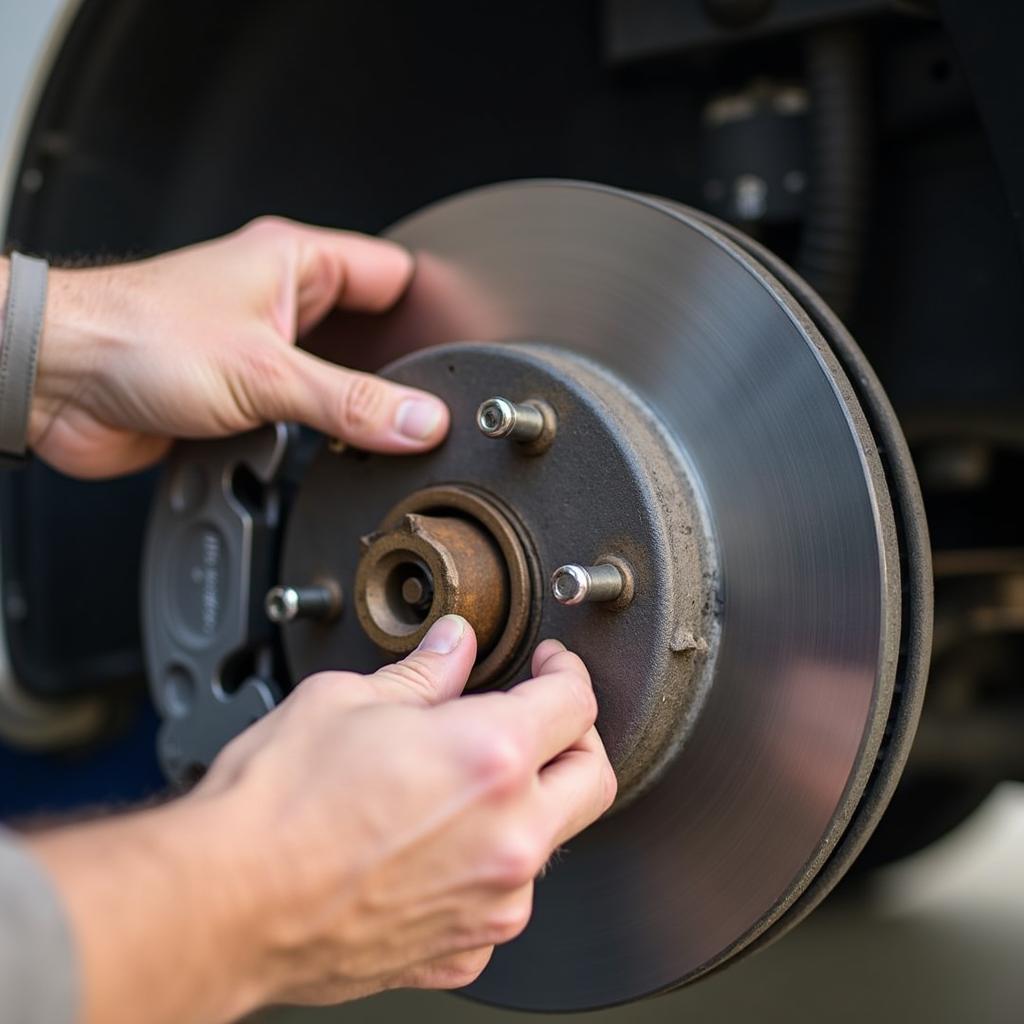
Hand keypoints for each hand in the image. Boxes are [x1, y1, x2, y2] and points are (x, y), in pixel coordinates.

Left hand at [25, 217, 448, 476]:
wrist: (54, 383)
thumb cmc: (132, 338)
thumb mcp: (264, 371)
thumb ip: (350, 403)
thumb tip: (420, 420)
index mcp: (292, 264)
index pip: (390, 276)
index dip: (433, 311)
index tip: (463, 353)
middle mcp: (279, 302)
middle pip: (369, 336)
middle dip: (398, 373)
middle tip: (432, 408)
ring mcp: (261, 350)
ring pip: (336, 380)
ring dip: (354, 412)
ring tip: (387, 437)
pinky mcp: (240, 396)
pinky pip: (301, 416)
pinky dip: (317, 439)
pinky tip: (332, 457)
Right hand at [27, 617, 615, 1023]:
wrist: (221, 906)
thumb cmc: (273, 808)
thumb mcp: (348, 700)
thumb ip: (424, 672)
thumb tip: (454, 646)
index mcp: (492, 758)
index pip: (574, 702)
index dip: (566, 670)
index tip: (550, 666)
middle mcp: (510, 837)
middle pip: (592, 776)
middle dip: (576, 737)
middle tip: (541, 716)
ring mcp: (492, 904)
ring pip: (549, 842)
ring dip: (529, 805)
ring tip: (469, 781)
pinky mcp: (461, 951)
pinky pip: (500, 899)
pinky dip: (486, 866)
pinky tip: (439, 845)